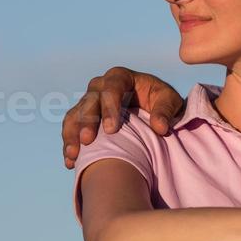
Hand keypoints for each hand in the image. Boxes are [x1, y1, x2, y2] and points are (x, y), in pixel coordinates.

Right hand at [62, 66, 183, 168]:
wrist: (151, 111)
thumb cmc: (161, 102)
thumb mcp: (170, 101)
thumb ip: (165, 110)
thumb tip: (160, 127)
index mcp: (121, 78)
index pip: (112, 87)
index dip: (109, 107)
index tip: (111, 130)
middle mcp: (101, 87)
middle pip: (89, 101)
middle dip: (87, 121)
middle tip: (88, 141)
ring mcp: (89, 102)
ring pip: (75, 114)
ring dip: (72, 134)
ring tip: (73, 155)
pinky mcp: (83, 118)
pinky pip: (71, 129)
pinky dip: (70, 145)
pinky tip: (71, 162)